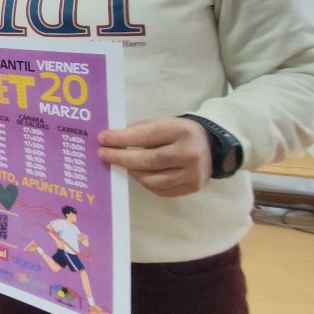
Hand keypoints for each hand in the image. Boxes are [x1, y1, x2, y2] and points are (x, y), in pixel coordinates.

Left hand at [97, 117, 211, 196]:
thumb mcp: (162, 123)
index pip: (145, 136)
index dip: (121, 139)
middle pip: (148, 161)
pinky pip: (161, 190)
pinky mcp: (192, 187)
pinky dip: (146, 183)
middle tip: (103, 155)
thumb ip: (140, 131)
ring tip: (122, 165)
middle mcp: (189, 153)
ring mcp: (192, 173)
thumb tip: (112, 141)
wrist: (211, 145)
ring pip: (153, 180)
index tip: (102, 139)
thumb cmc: (179, 132)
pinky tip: (138, 174)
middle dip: (121, 158)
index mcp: (181, 131)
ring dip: (133, 172)